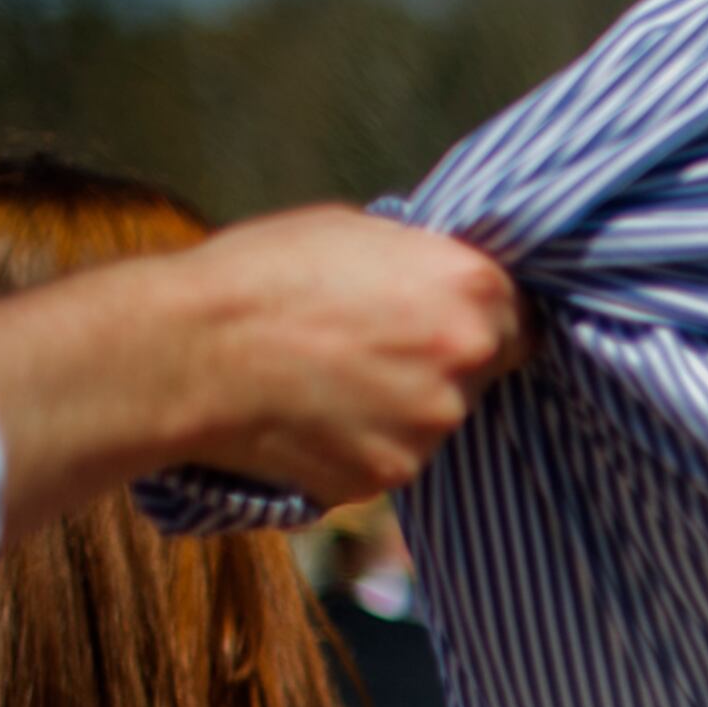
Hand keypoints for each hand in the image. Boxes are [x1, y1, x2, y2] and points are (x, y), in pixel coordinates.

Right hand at [159, 206, 523, 505]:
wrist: (187, 350)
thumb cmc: (260, 274)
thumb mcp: (352, 231)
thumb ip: (417, 261)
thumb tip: (438, 279)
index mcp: (472, 288)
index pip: (520, 316)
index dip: (485, 319)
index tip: (448, 319)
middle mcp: (467, 359)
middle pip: (484, 370)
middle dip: (444, 362)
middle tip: (377, 348)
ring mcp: (431, 427)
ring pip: (437, 419)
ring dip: (404, 406)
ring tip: (332, 379)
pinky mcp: (389, 475)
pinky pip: (392, 457)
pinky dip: (364, 442)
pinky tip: (316, 415)